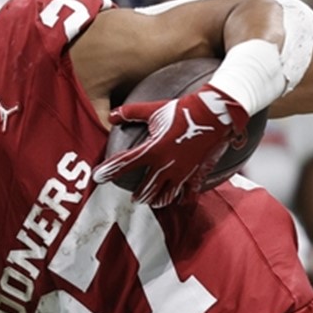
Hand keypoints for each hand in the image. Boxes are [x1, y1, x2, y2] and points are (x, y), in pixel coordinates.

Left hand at [95, 85, 248, 206]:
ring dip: (157, 200)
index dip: (109, 171)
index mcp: (153, 150)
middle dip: (139, 195)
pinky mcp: (196, 174)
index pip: (124, 164)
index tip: (97, 178)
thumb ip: (131, 113)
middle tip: (134, 198)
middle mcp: (165, 166)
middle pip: (146, 189)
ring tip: (153, 201)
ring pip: (166, 196)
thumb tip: (112, 115)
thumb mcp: (154, 109)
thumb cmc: (183, 110)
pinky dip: (183, 199)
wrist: (214, 114)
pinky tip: (181, 202)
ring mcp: (181, 173)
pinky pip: (189, 193)